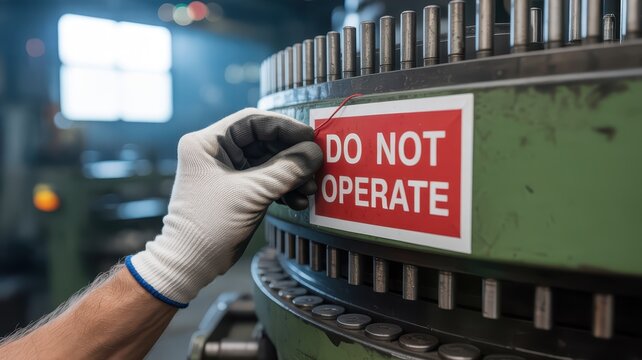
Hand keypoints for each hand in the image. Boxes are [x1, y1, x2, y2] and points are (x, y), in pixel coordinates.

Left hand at [126, 108, 322, 306]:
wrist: (191, 264)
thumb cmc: (209, 224)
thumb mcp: (252, 193)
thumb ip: (286, 170)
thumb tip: (316, 152)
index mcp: (208, 142)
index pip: (253, 121)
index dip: (285, 127)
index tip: (310, 137)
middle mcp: (216, 152)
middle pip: (264, 142)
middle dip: (292, 156)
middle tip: (315, 165)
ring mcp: (228, 172)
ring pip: (269, 163)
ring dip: (292, 175)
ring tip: (309, 189)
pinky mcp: (238, 191)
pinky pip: (267, 181)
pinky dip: (284, 189)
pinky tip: (298, 201)